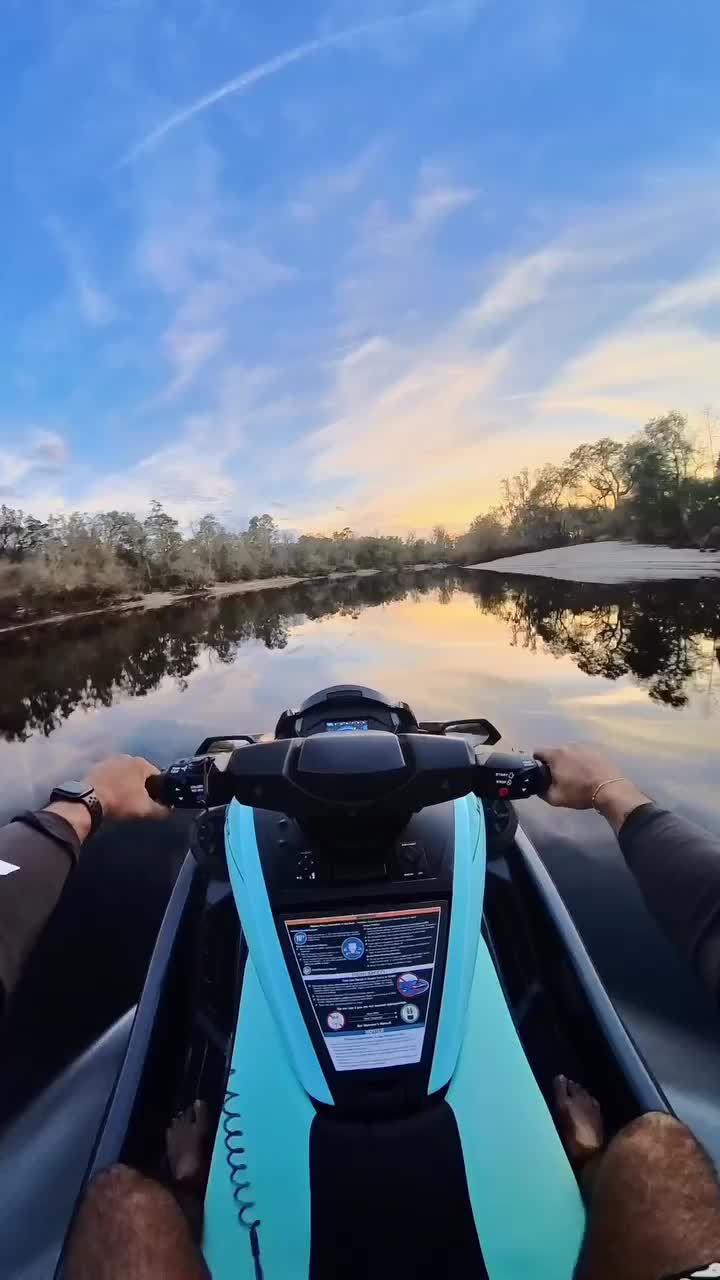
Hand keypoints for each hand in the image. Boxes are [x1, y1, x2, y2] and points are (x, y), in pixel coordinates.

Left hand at [86, 755, 169, 822]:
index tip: (154, 802)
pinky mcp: (97, 767)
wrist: (89, 800)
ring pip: (125, 774)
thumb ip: (162, 810)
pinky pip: (111, 776)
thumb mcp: (145, 809)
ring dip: (127, 785)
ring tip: (123, 801)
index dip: (159, 791)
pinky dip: (113, 784)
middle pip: (140, 774)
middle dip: (142, 787)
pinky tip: (110, 796)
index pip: (157, 776)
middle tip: (138, 803)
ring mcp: (110, 761)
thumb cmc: (120, 802)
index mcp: (141, 763)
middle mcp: (126, 757)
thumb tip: (171, 811)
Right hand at [533, 744, 647, 833]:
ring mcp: (584, 747)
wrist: (609, 790)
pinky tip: (587, 773)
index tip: (540, 773)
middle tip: (558, 778)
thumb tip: (538, 788)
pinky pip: (583, 755)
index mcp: (556, 754)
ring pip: (570, 753)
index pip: (538, 752)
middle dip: (553, 763)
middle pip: (555, 753)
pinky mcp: (597, 751)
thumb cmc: (579, 792)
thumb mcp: (555, 798)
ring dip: (568, 762)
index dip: (536, 763)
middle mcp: (569, 745)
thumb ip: (541, 792)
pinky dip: (581, 762)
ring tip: (575, 776)